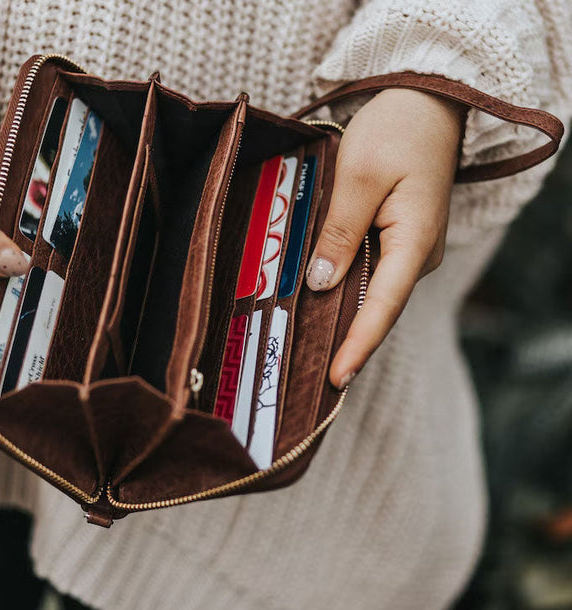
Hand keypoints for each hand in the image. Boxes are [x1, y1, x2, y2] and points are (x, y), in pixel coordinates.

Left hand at [305, 88, 464, 388]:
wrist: (426, 103)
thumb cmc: (397, 130)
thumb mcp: (359, 177)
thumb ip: (340, 233)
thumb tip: (320, 282)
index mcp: (414, 242)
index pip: (383, 306)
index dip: (358, 344)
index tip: (338, 378)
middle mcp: (417, 255)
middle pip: (378, 308)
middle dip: (348, 341)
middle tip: (312, 376)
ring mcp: (409, 249)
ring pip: (373, 294)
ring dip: (344, 318)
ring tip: (311, 350)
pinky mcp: (398, 240)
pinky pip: (371, 275)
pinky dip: (346, 291)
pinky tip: (321, 304)